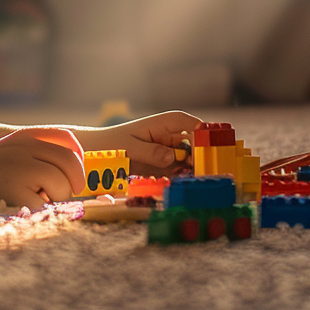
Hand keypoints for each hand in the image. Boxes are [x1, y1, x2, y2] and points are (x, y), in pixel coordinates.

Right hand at [0, 127, 84, 207]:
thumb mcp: (11, 152)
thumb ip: (39, 155)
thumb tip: (77, 176)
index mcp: (25, 137)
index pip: (66, 138)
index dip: (77, 157)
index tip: (72, 174)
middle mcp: (23, 148)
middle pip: (70, 162)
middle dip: (73, 182)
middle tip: (61, 195)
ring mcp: (18, 169)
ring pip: (62, 185)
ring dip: (55, 200)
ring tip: (35, 201)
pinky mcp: (13, 192)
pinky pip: (45, 207)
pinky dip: (41, 214)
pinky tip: (25, 211)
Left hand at [87, 110, 201, 177]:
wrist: (97, 152)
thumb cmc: (113, 143)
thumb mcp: (131, 147)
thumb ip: (152, 152)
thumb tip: (173, 157)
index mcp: (167, 123)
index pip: (195, 126)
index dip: (207, 137)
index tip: (211, 152)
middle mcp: (174, 136)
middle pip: (199, 146)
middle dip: (204, 159)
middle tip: (207, 175)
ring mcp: (172, 152)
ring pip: (193, 162)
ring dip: (196, 172)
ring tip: (196, 184)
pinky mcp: (167, 166)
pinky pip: (182, 173)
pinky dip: (184, 180)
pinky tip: (182, 187)